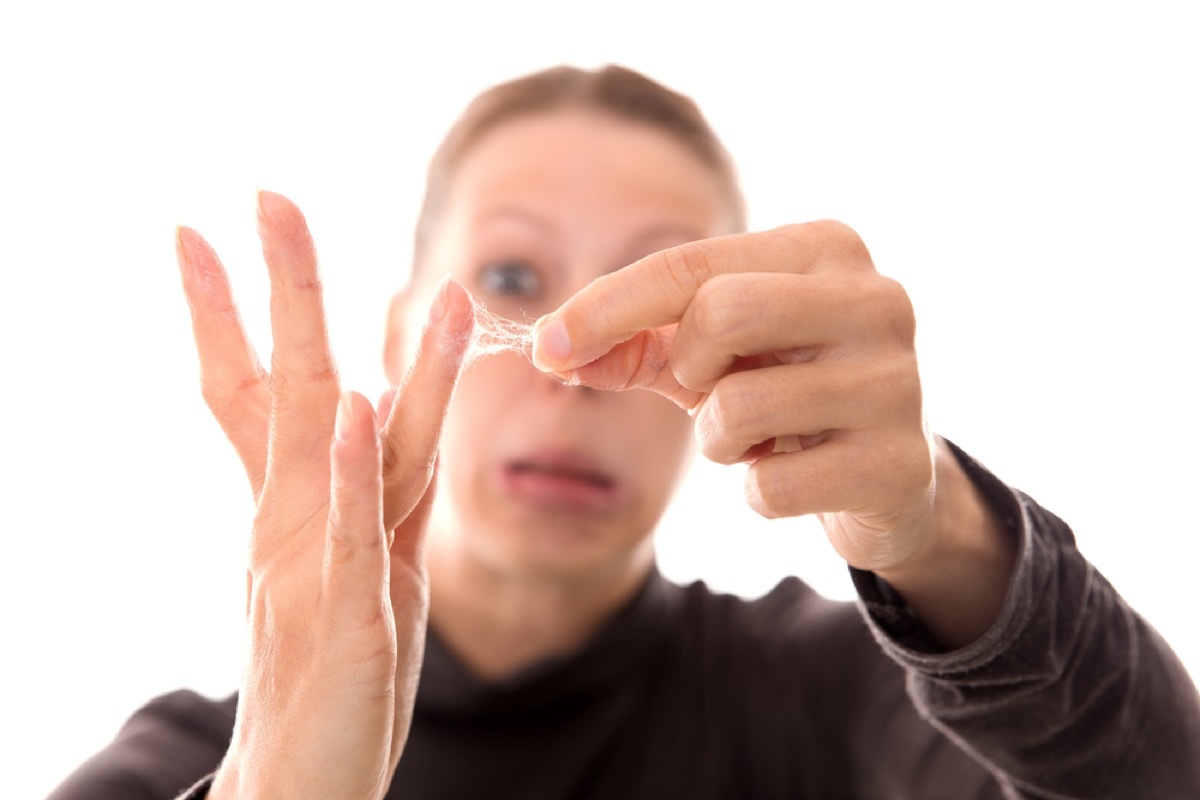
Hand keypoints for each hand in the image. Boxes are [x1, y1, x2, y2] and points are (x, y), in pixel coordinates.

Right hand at [175, 191, 472, 798]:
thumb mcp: (359, 566)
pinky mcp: (351, 612)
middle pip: (294, 386)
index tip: (204, 235)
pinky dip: (354, 469)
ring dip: (348, 352)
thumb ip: (370, 490)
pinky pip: (356, 530)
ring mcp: (320, 563)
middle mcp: (298, 522)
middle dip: (285, 291)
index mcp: (296, 508)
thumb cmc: (335, 674)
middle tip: (269, 197)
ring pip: (341, 440)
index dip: (232, 315)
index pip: (258, 392)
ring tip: (360, 272)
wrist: (307, 783)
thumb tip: (368, 413)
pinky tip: (357, 410)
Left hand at [532, 221, 934, 572]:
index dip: (606, 305)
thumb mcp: (708, 355)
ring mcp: (897, 383)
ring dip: (720, 438)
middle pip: (720, 313)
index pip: (692, 262)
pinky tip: (799, 477)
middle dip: (688, 366)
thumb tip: (550, 347)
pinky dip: (758, 492)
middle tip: (710, 389)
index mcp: (827, 250)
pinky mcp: (899, 466)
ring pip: (740, 407)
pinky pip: (771, 487)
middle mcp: (876, 300)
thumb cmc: (786, 392)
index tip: (545, 345)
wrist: (887, 476)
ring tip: (762, 438)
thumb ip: (634, 343)